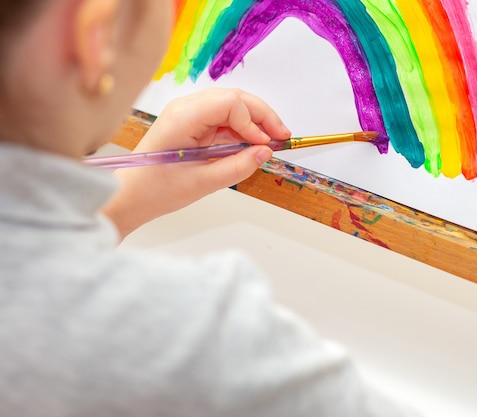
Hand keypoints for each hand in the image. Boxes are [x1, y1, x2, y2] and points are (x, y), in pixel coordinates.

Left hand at [102, 88, 290, 238]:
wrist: (130, 196)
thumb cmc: (157, 190)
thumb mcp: (203, 182)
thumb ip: (238, 166)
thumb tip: (265, 152)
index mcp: (184, 117)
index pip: (230, 103)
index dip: (254, 121)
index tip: (266, 144)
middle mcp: (186, 108)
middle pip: (234, 98)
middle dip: (262, 115)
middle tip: (282, 136)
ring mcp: (189, 114)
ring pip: (232, 106)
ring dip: (255, 121)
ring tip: (272, 140)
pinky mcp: (193, 124)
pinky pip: (224, 119)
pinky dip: (243, 129)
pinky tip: (254, 142)